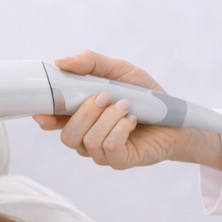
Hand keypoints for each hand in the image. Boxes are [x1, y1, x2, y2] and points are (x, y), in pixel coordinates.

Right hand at [32, 50, 221, 169]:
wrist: (176, 116)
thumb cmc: (144, 95)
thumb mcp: (119, 70)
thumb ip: (90, 63)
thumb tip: (61, 61)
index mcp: (80, 116)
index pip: (52, 122)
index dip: (46, 116)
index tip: (44, 110)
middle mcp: (86, 137)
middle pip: (67, 135)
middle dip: (85, 112)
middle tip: (106, 95)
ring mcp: (102, 152)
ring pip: (88, 141)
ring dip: (108, 118)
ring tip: (126, 106)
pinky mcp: (120, 160)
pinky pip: (109, 148)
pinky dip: (120, 129)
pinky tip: (132, 121)